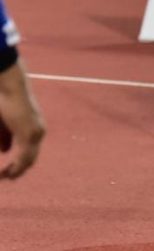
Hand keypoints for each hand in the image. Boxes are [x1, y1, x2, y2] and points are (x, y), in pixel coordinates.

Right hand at [0, 63, 45, 179]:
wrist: (11, 88)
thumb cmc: (5, 101)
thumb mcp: (3, 124)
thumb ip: (4, 137)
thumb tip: (4, 152)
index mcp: (33, 128)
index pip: (29, 152)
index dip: (18, 164)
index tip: (5, 172)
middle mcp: (38, 131)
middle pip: (30, 159)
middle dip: (17, 170)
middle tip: (4, 178)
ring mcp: (36, 133)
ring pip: (28, 160)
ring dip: (15, 171)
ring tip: (3, 177)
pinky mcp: (29, 134)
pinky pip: (23, 158)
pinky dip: (14, 168)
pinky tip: (5, 174)